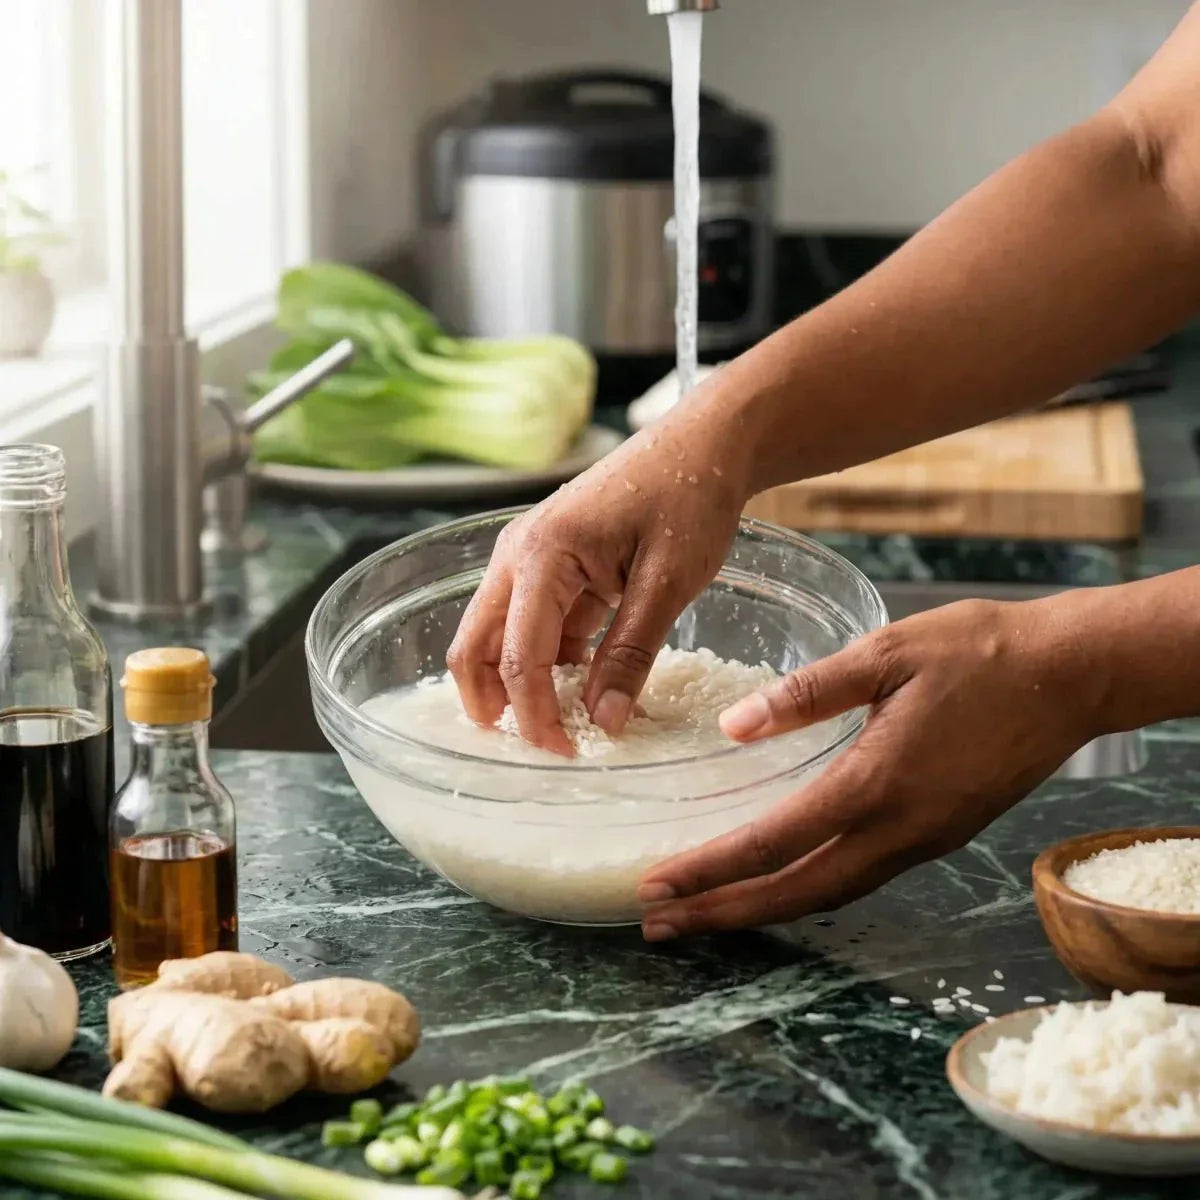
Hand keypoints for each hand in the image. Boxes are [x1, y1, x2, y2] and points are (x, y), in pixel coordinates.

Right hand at [447, 394, 749, 754]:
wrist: (705, 442)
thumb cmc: (690, 496)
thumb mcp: (668, 583)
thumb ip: (631, 654)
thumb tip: (604, 721)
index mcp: (542, 555)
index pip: (518, 655)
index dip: (536, 714)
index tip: (568, 755)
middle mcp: (517, 555)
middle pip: (475, 646)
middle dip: (497, 705)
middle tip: (542, 750)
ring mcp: (529, 559)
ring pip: (497, 638)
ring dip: (520, 685)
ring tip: (565, 727)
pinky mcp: (551, 566)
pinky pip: (533, 625)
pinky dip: (549, 662)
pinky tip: (585, 688)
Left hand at [637, 593, 1102, 938]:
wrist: (1070, 675)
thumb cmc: (978, 652)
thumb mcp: (884, 653)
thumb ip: (806, 694)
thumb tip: (733, 727)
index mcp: (876, 783)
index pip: (774, 842)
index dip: (709, 868)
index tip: (657, 885)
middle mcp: (899, 829)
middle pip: (797, 893)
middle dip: (723, 912)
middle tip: (659, 921)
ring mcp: (923, 840)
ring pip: (830, 895)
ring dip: (762, 908)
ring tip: (705, 912)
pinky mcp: (939, 834)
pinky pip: (860, 878)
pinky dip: (807, 890)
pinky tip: (778, 880)